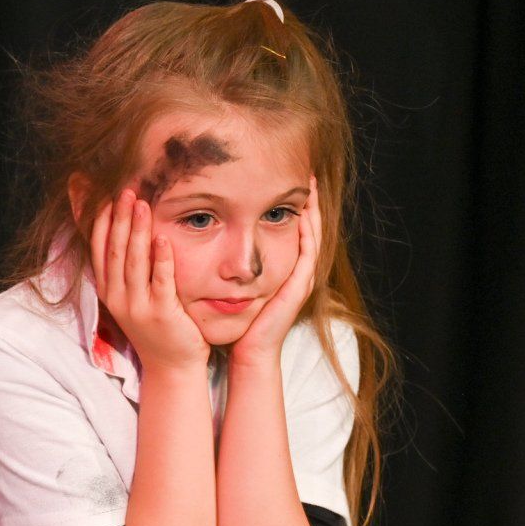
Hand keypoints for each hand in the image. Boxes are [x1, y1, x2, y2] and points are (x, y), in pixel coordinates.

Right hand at [90, 188, 207, 370]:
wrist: (172, 366)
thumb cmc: (157, 327)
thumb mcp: (134, 297)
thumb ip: (128, 270)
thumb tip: (126, 236)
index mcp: (109, 290)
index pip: (99, 249)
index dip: (101, 222)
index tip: (105, 196)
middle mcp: (118, 297)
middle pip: (114, 250)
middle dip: (119, 218)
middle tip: (125, 190)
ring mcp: (138, 306)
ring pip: (133, 262)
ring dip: (137, 231)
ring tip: (141, 204)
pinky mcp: (161, 313)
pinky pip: (160, 281)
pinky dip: (160, 259)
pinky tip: (162, 238)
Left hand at [230, 177, 322, 369]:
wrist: (248, 351)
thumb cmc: (237, 321)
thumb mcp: (234, 284)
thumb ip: (230, 264)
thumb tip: (211, 238)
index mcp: (283, 269)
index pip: (292, 230)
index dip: (293, 207)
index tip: (286, 180)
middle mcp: (296, 272)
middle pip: (308, 228)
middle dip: (308, 202)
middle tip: (306, 175)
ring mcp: (301, 279)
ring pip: (313, 237)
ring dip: (313, 212)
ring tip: (310, 187)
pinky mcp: (298, 288)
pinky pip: (308, 254)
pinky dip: (308, 234)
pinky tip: (304, 215)